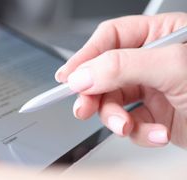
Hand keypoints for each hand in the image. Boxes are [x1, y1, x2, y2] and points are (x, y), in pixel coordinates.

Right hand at [55, 13, 186, 147]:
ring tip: (125, 126)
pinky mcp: (155, 114)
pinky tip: (153, 133)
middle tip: (84, 107)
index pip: (110, 38)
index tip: (69, 77)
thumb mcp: (172, 68)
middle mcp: (152, 61)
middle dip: (95, 94)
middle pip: (105, 73)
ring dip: (116, 118)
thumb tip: (82, 75)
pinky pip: (131, 122)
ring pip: (114, 101)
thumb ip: (122, 67)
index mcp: (159, 35)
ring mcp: (152, 89)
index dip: (85, 56)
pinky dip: (137, 132)